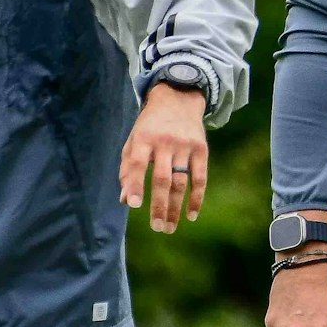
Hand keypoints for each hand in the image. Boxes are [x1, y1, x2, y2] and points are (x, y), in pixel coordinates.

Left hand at [120, 83, 208, 232]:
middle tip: (157, 227)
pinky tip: (191, 214)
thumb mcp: (133, 140)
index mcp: (143, 138)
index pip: (137, 163)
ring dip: (175, 207)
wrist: (178, 98)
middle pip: (162, 178)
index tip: (134, 205)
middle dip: (159, 205)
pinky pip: (200, 177)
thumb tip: (125, 200)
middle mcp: (165, 142)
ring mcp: (185, 145)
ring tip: (169, 227)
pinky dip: (197, 198)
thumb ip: (127, 168)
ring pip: (180, 182)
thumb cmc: (150, 126)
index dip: (134, 184)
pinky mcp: (201, 148)